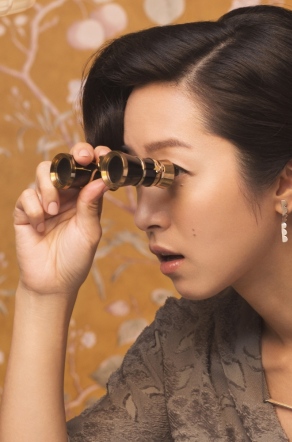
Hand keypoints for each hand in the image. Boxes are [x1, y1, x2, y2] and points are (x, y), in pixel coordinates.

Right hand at [13, 143, 110, 297]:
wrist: (53, 282)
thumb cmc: (76, 257)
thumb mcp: (89, 231)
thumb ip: (91, 205)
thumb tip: (100, 180)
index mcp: (85, 198)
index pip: (88, 170)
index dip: (94, 158)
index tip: (102, 153)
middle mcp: (66, 196)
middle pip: (64, 163)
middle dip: (73, 157)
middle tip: (81, 159)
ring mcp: (44, 201)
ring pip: (43, 172)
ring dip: (50, 186)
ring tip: (54, 211)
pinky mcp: (25, 211)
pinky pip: (26, 195)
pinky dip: (34, 207)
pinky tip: (41, 225)